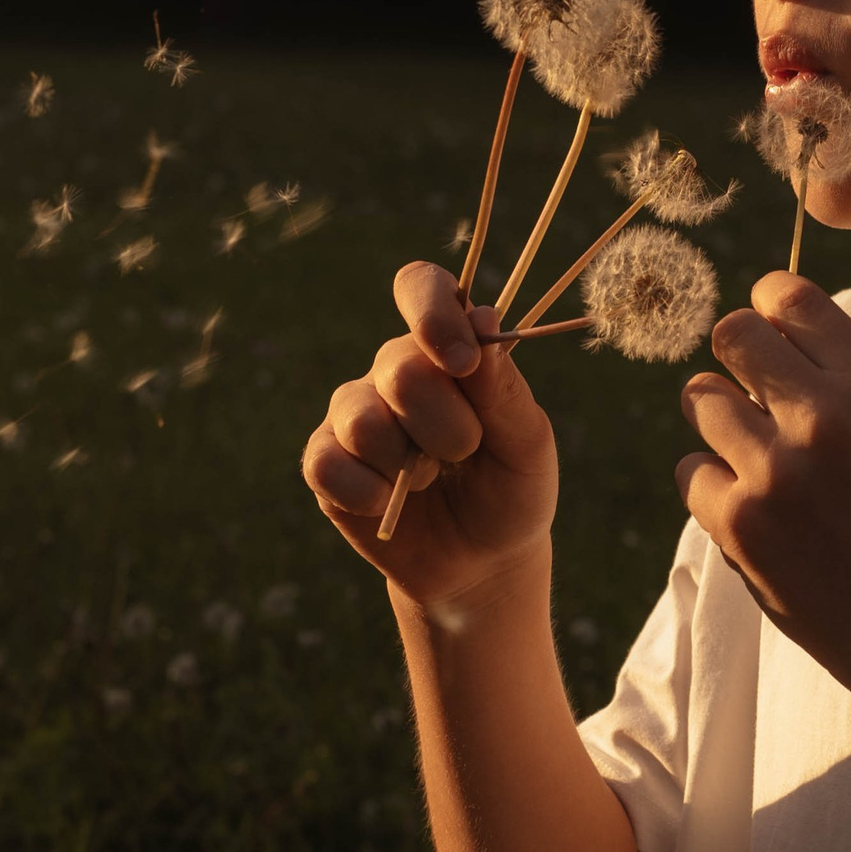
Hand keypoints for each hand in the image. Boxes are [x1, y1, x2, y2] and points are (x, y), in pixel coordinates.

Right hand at [303, 261, 557, 606]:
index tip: (462, 363)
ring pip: (364, 421)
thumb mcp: (526, 444)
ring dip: (410, 466)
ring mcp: (353, 413)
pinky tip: (389, 503)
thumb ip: (502, 387)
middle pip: (400, 368)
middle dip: (447, 426)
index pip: (420, 287)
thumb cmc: (510, 491)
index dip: (433, 314)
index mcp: (445, 348)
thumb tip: (480, 315)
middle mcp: (393, 370)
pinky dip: (370, 494)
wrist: (481, 565)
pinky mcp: (324, 462)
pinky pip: (329, 465)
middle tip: (464, 455)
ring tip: (429, 480)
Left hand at [676, 271, 850, 710]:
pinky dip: (713, 491)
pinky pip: (690, 471)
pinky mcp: (737, 522)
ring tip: (759, 463)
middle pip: (732, 333)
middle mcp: (826, 416)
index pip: (789, 296)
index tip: (771, 340)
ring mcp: (776, 470)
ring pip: (700, 398)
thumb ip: (836, 377)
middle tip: (753, 401)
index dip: (769, 311)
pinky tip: (757, 517)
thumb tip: (754, 326)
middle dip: (735, 362)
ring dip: (718, 424)